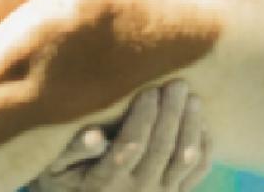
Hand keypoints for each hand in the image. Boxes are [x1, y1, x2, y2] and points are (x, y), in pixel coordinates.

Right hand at [29, 80, 211, 191]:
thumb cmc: (68, 178)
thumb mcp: (58, 168)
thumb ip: (72, 151)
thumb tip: (94, 136)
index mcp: (105, 182)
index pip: (131, 146)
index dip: (143, 117)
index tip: (148, 90)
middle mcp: (136, 191)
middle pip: (161, 148)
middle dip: (171, 113)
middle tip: (177, 83)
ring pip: (184, 159)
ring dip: (191, 126)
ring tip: (193, 98)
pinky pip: (198, 172)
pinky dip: (205, 146)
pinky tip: (203, 122)